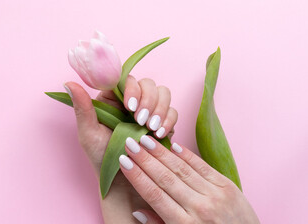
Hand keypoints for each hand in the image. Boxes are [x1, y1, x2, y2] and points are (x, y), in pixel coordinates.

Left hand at [64, 76, 177, 222]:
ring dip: (160, 109)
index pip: (126, 80)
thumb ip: (82, 108)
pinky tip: (160, 133)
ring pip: (163, 94)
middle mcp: (132, 101)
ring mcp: (149, 111)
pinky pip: (172, 112)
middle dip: (149, 100)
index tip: (129, 106)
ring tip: (151, 128)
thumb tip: (68, 83)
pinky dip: (169, 120)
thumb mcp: (88, 133)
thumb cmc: (101, 157)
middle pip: (148, 84)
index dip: (132, 88)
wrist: (122, 181)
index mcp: (112, 99)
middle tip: (141, 120)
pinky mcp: (163, 123)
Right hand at [119, 136, 259, 223]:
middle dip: (145, 159)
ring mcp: (215, 195)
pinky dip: (187, 155)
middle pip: (165, 178)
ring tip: (145, 140)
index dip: (137, 177)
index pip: (154, 195)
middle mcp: (200, 208)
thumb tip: (137, 211)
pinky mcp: (228, 186)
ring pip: (182, 169)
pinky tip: (173, 146)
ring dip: (161, 153)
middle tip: (129, 144)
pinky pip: (203, 167)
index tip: (123, 162)